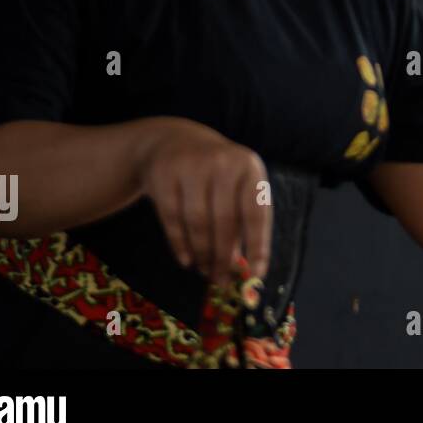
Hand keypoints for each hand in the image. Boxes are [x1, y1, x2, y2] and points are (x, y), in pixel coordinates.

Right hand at [135, 117, 271, 284]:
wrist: (175, 142)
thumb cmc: (217, 174)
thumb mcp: (237, 186)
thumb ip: (245, 220)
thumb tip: (249, 269)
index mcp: (249, 167)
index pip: (257, 213)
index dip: (258, 246)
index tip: (257, 274)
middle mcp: (222, 163)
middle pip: (225, 222)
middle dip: (224, 257)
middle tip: (222, 280)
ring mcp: (191, 167)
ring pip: (198, 223)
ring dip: (203, 254)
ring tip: (206, 271)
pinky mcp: (163, 175)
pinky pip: (172, 220)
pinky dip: (180, 245)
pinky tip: (187, 260)